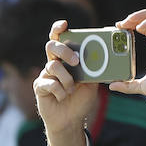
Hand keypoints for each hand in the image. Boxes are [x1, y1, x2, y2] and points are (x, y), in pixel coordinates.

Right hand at [33, 20, 104, 145]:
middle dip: (65, 51)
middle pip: (51, 46)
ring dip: (66, 79)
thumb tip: (105, 57)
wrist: (71, 121)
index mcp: (65, 59)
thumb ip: (94, 69)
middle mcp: (53, 64)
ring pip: (52, 66)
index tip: (64, 24)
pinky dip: (59, 91)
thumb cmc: (80, 99)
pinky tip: (62, 97)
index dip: (58, 29)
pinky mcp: (39, 87)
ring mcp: (45, 75)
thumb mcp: (92, 83)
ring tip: (71, 90)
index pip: (58, 39)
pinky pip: (48, 83)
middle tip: (76, 62)